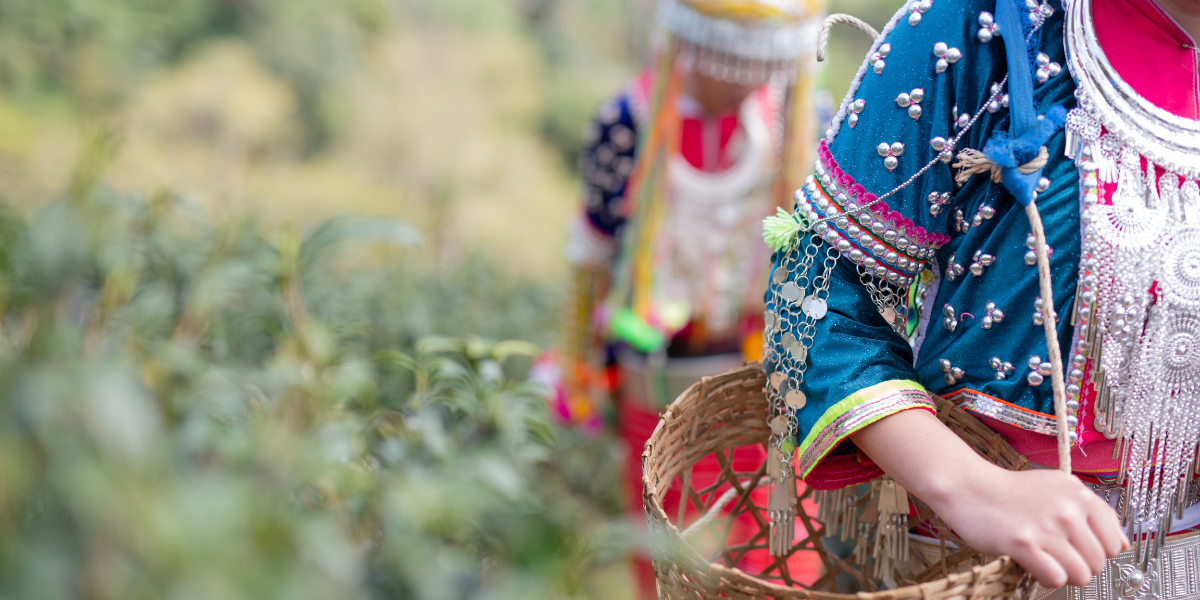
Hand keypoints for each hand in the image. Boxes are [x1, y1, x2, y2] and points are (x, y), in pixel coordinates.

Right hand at [851, 409, 1128, 588]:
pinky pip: (1056, 578)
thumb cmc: (1012, 492)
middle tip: (1057, 555)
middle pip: (1098, 562)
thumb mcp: (1057, 489)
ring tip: (1047, 561)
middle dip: (1081, 565)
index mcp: (1078, 494)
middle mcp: (1066, 509)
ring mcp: (1046, 527)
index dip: (1098, 551)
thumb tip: (1124, 544)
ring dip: (1065, 574)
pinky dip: (1048, 578)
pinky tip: (1035, 564)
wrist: (969, 488)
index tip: (1078, 546)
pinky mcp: (1024, 544)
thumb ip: (1093, 512)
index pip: (1115, 541)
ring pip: (1080, 574)